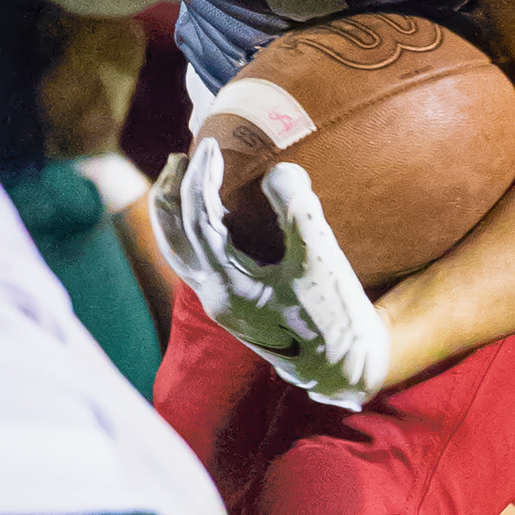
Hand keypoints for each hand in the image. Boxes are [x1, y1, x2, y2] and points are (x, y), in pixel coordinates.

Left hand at [153, 137, 390, 408]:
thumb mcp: (324, 263)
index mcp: (228, 288)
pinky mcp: (234, 302)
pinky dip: (194, 230)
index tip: (209, 145)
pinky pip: (199, 259)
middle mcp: (214, 297)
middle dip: (170, 194)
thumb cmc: (336, 320)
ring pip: (180, 252)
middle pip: (172, 239)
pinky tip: (214, 213)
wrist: (343, 369)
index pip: (198, 222)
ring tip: (183, 178)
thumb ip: (300, 213)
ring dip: (176, 213)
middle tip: (180, 157)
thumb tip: (277, 171)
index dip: (200, 179)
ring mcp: (221, 302)